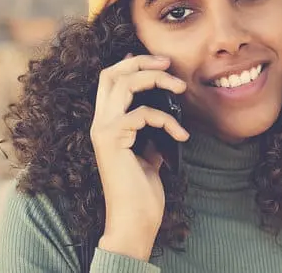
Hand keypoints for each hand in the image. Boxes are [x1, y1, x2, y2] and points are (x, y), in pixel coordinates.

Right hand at [90, 54, 189, 260]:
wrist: (134, 220)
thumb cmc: (142, 193)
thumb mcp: (150, 154)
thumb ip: (151, 133)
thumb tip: (167, 115)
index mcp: (106, 125)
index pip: (109, 81)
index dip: (131, 64)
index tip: (159, 62)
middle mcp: (99, 124)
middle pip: (112, 74)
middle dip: (142, 62)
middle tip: (169, 63)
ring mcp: (103, 130)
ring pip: (124, 84)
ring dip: (155, 79)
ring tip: (180, 87)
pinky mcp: (112, 139)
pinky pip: (143, 114)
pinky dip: (167, 120)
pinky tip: (182, 135)